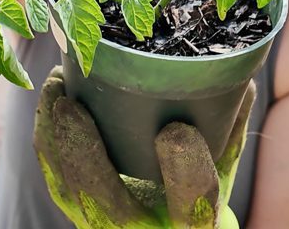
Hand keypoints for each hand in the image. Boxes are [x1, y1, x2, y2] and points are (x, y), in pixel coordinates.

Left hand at [33, 66, 254, 228]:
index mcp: (192, 228)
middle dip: (85, 157)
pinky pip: (56, 182)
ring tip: (55, 86)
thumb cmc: (198, 200)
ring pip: (70, 194)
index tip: (176, 130)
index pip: (192, 208)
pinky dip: (48, 141)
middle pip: (109, 209)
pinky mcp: (80, 214)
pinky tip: (50, 101)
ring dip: (55, 139)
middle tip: (71, 107)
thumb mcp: (223, 171)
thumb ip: (230, 129)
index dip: (185, 173)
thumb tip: (240, 75)